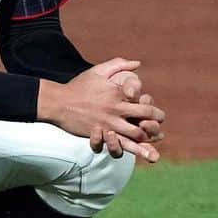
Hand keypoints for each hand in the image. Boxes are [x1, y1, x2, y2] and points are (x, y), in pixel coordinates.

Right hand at [37, 58, 165, 162]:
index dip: (153, 109)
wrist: (59, 102)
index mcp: (118, 93)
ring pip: (135, 134)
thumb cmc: (79, 85)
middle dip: (155, 123)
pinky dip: (135, 150)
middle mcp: (116, 108)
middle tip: (158, 127)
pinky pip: (120, 145)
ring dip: (148, 140)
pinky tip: (143, 154)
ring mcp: (109, 123)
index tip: (157, 114)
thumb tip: (137, 64)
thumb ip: (119, 65)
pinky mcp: (101, 134)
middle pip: (144, 118)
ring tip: (153, 144)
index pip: (143, 102)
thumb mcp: (98, 70)